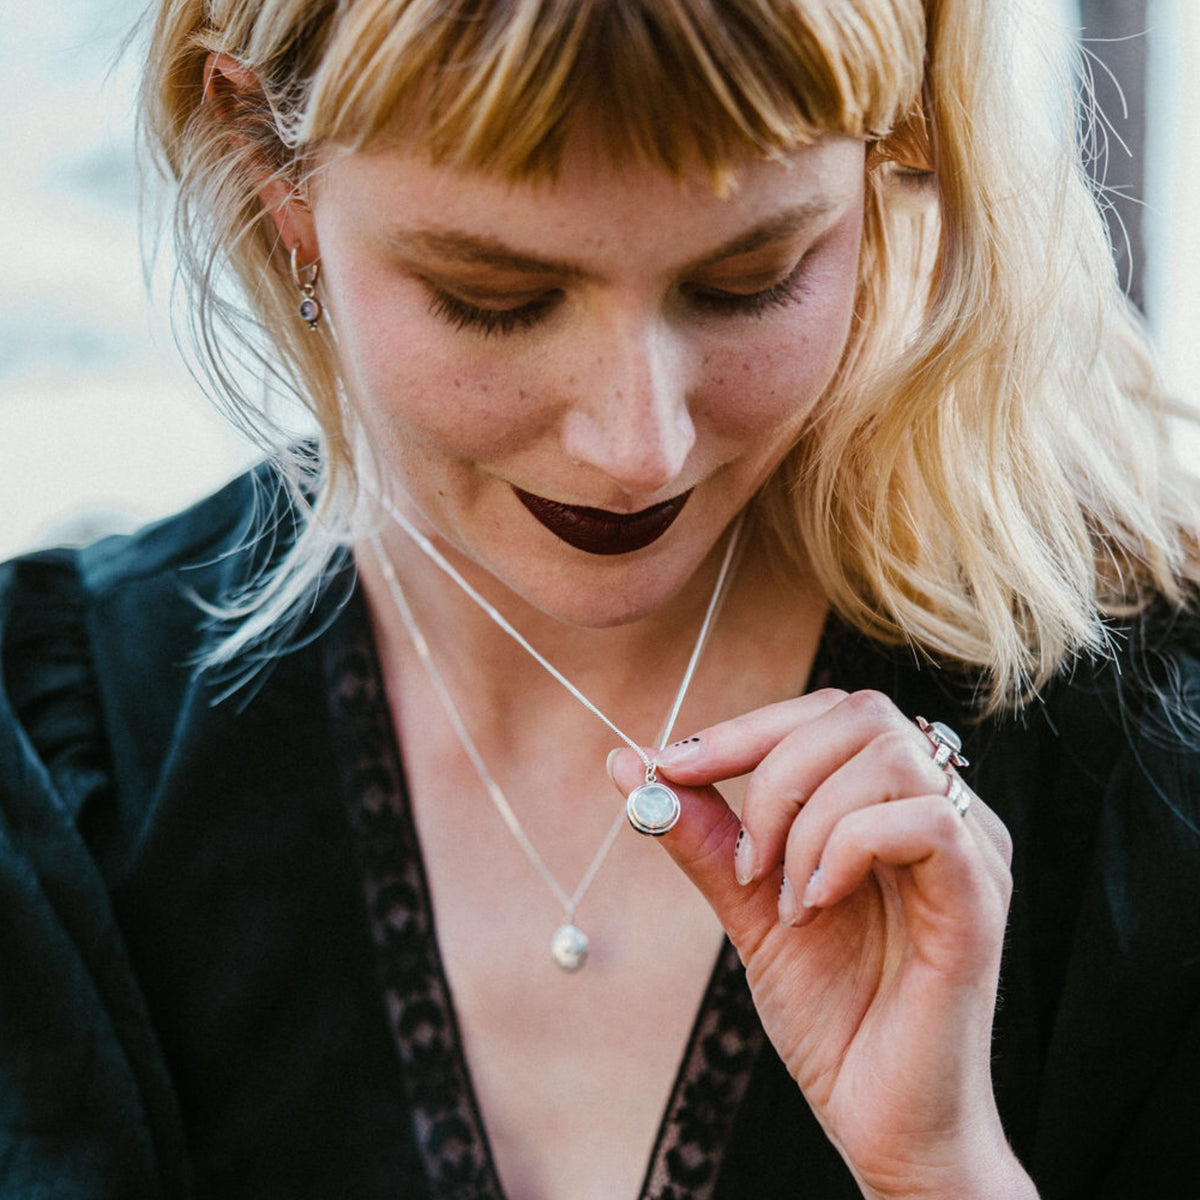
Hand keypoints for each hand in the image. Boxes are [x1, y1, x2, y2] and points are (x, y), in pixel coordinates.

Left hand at [610, 689, 1035, 1199]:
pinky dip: (848, 848)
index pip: (826, 713)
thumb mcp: (748, 906)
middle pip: (860, 713)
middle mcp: (940, 810)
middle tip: (745, 860)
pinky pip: (923, 821)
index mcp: (891, 802)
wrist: (882, 1119)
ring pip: (888, 756)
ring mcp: (969, 850)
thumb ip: (703, 833)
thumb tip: (628, 763)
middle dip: (774, 770)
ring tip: (787, 899)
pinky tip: (817, 904)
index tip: (669, 765)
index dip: (745, 728)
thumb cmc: (831, 1012)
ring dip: (808, 820)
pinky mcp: (981, 899)